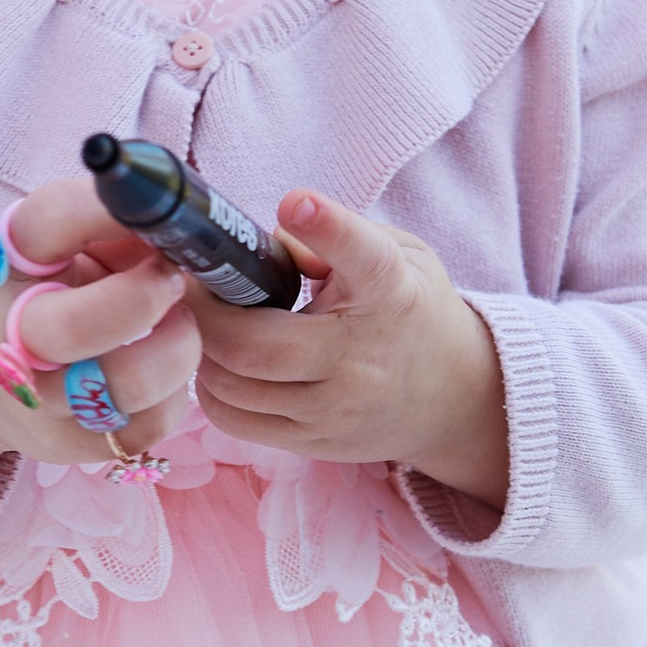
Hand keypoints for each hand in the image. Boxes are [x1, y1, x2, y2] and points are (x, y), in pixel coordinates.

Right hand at [0, 174, 199, 502]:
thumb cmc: (38, 290)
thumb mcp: (58, 243)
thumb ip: (114, 223)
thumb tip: (185, 225)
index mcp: (3, 259)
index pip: (48, 221)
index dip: (109, 211)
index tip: (150, 213)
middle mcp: (6, 334)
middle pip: (72, 327)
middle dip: (143, 299)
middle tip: (172, 279)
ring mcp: (35, 401)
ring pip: (125, 386)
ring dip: (176, 349)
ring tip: (177, 324)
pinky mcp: (65, 445)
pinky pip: (147, 427)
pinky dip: (172, 394)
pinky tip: (161, 367)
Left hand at [191, 190, 507, 504]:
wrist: (454, 397)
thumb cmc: (409, 309)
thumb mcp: (397, 255)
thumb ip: (340, 236)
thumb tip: (273, 238)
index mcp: (390, 291)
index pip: (364, 258)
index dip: (329, 228)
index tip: (297, 202)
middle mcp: (361, 356)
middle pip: (251, 344)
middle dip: (203, 311)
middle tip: (193, 285)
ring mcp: (335, 409)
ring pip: (230, 386)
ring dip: (201, 348)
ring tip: (208, 323)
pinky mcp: (314, 443)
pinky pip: (234, 420)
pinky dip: (213, 388)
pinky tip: (224, 363)